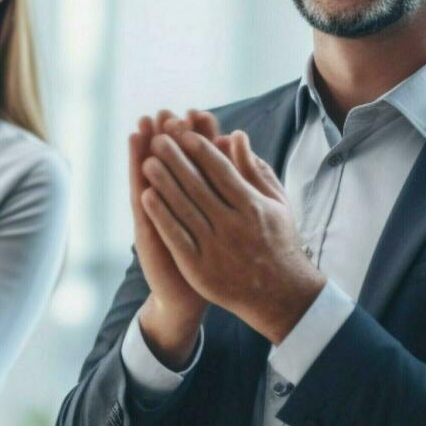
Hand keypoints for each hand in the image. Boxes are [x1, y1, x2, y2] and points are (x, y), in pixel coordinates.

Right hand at [131, 109, 221, 365]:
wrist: (190, 296)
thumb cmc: (211, 258)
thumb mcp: (227, 220)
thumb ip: (232, 184)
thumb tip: (239, 149)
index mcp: (194, 198)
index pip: (196, 160)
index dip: (195, 137)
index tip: (196, 111)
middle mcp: (172, 202)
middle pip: (170, 162)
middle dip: (167, 136)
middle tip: (164, 110)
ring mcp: (157, 215)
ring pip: (151, 176)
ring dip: (146, 150)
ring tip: (143, 124)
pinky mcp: (148, 232)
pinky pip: (144, 202)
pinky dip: (139, 181)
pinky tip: (138, 162)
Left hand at [140, 124, 323, 342]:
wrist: (279, 295)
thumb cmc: (278, 242)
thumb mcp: (276, 203)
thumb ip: (254, 169)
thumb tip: (236, 135)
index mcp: (252, 206)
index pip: (222, 170)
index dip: (201, 148)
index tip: (184, 130)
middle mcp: (233, 224)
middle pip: (198, 185)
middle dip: (176, 159)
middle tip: (157, 138)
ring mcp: (215, 246)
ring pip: (184, 208)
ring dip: (163, 182)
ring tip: (147, 161)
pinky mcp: (199, 267)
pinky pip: (176, 236)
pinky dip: (161, 215)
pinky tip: (146, 196)